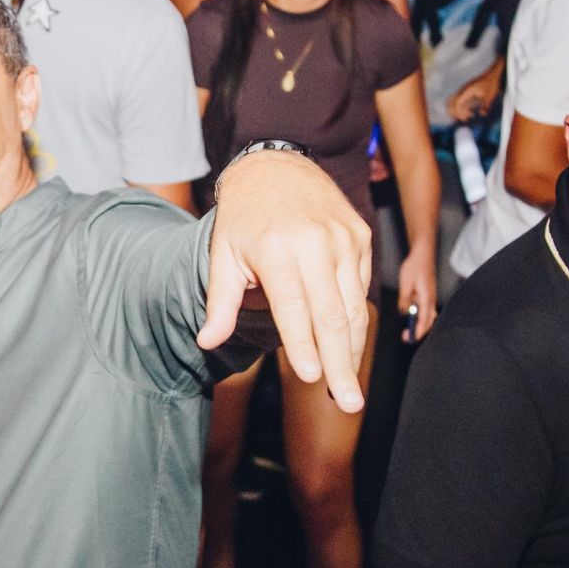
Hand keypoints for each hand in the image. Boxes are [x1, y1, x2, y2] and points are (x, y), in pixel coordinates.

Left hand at [198, 149, 370, 411]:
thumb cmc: (244, 215)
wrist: (277, 164)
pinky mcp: (361, 236)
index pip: (293, 308)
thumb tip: (207, 341)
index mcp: (276, 249)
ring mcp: (344, 238)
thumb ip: (220, 301)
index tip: (311, 379)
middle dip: (342, 365)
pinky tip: (348, 346)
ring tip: (351, 387)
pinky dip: (356, 320)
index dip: (302, 346)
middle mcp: (315, 243)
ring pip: (354, 307)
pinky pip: (361, 288)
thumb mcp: (223, 253)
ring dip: (354, 351)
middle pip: (333, 316)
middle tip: (349, 402)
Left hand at [397, 250, 436, 341]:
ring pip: (429, 316)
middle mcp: (431, 299)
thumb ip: (405, 299)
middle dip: (418, 331)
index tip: (411, 338)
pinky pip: (427, 310)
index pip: (424, 320)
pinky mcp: (429, 294)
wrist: (423, 254)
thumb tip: (404, 312)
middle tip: (406, 337)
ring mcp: (431, 297)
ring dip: (420, 324)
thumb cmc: (415, 266)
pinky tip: (413, 317)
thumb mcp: (406, 283)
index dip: (417, 331)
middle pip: (428, 321)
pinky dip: (422, 317)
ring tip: (408, 330)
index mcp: (427, 298)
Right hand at [447, 60, 502, 122]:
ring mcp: (465, 92)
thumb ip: (485, 105)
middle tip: (457, 120)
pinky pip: (461, 102)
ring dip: (458, 111)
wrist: (492, 74)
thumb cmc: (491, 83)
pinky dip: (463, 109)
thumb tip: (482, 114)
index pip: (457, 103)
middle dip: (452, 112)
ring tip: (467, 118)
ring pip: (455, 102)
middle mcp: (463, 91)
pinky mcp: (468, 93)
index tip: (464, 119)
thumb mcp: (490, 95)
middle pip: (451, 102)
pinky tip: (471, 113)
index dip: (459, 112)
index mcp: (467, 91)